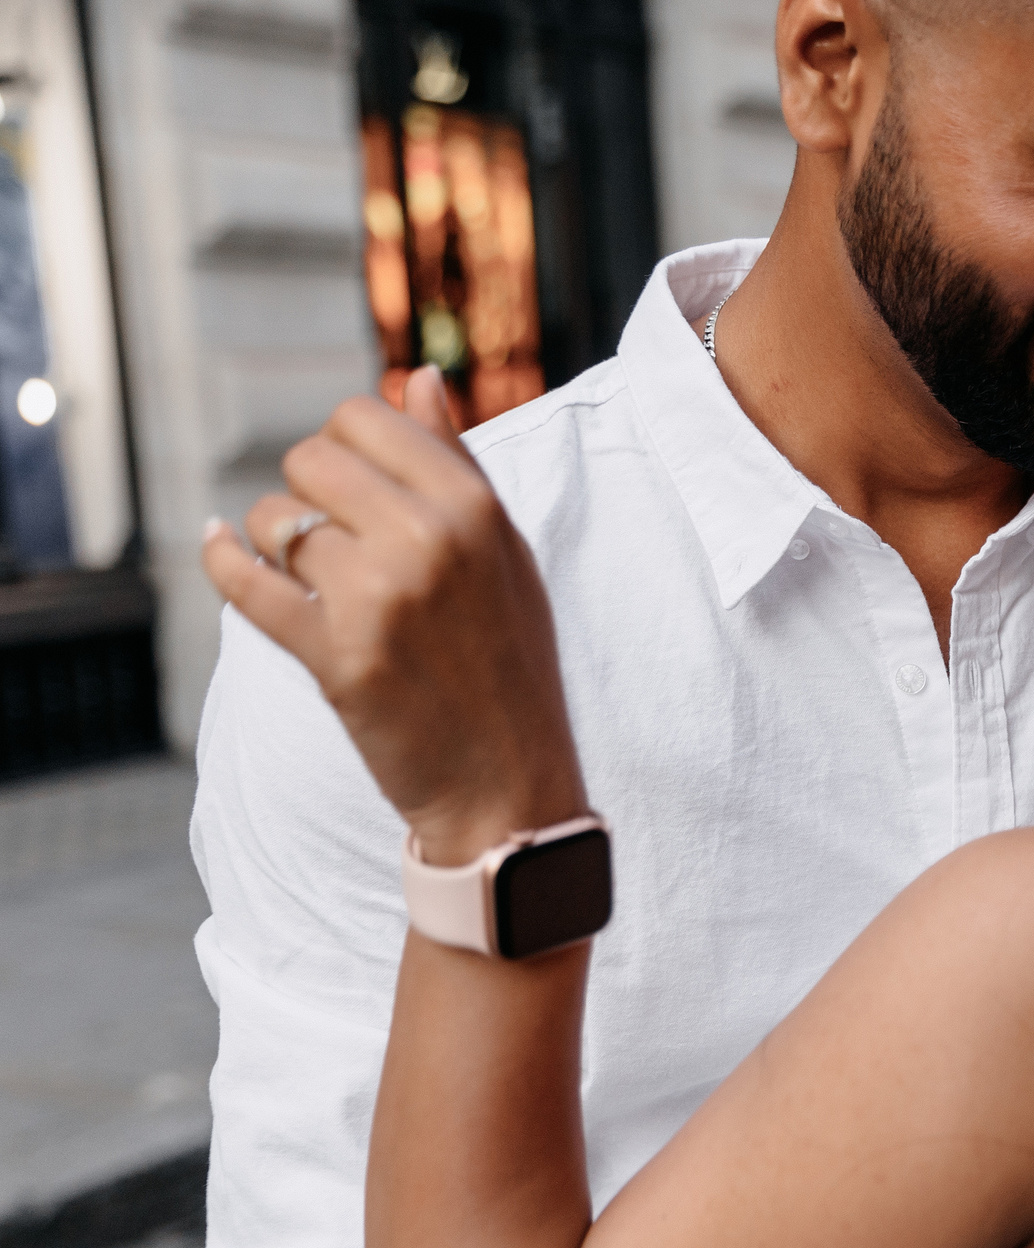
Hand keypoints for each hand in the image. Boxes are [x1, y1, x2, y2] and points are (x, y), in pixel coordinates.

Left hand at [202, 367, 588, 864]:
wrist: (510, 784)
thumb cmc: (510, 664)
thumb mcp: (506, 555)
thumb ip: (458, 464)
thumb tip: (418, 378)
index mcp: (476, 508)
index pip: (365, 417)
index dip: (345, 447)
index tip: (356, 487)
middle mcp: (429, 541)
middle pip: (310, 461)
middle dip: (307, 493)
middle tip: (333, 540)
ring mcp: (379, 598)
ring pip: (274, 522)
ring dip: (276, 543)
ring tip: (314, 580)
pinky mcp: (335, 656)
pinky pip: (246, 583)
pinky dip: (224, 563)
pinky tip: (223, 554)